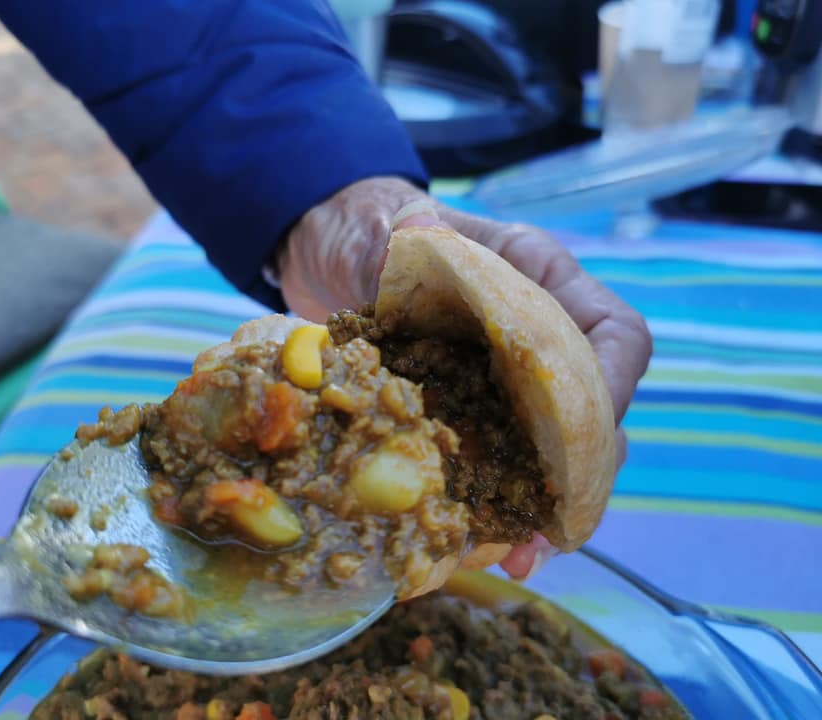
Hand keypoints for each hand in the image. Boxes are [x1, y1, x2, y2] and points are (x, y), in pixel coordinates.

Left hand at [279, 177, 651, 576]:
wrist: (334, 255)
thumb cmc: (370, 230)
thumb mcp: (385, 230)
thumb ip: (404, 241)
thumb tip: (414, 240)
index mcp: (537, 279)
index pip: (613, 333)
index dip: (613, 386)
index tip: (588, 436)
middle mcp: (538, 333)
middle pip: (592, 409)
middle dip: (579, 474)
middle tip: (551, 529)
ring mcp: (506, 377)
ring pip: (552, 449)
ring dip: (542, 506)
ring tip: (518, 556)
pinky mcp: (471, 411)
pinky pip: (499, 463)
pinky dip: (494, 504)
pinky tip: (477, 543)